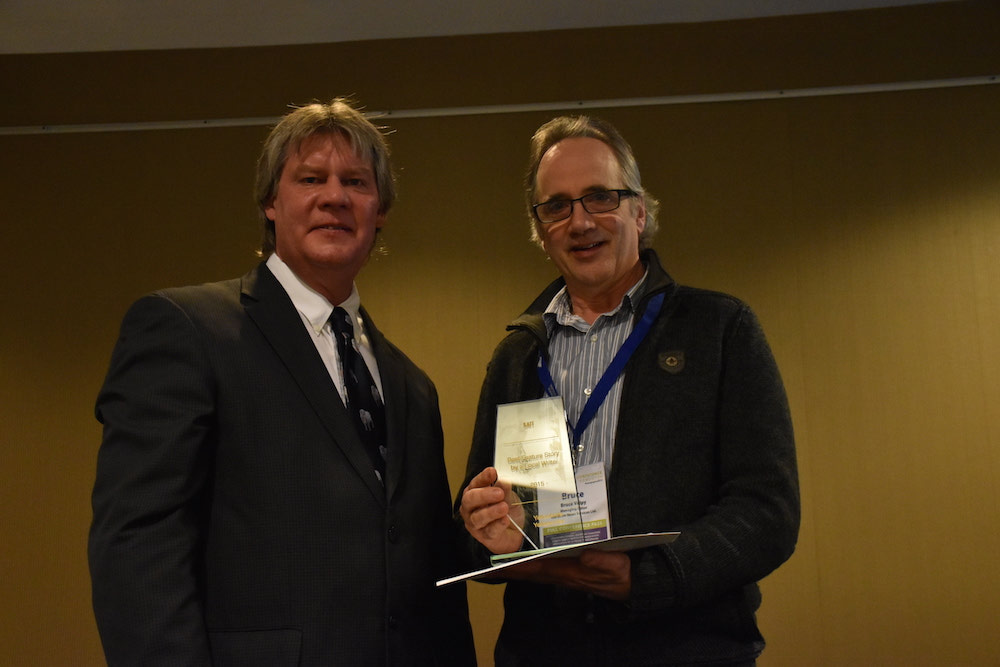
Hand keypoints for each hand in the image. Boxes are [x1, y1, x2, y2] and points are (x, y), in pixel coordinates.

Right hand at [459, 467, 526, 554]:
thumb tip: (504, 480)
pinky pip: (489, 531)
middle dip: (484, 495)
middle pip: (470, 499)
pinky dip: (498, 525)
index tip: (492, 472)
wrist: (514, 532)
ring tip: (504, 507)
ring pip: (477, 517)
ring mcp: (475, 523)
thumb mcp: (508, 496)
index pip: (475, 483)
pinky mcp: (484, 536)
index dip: (483, 477)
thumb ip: (505, 489)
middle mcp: (471, 508)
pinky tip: (505, 520)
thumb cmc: (506, 511)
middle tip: (499, 493)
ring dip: (491, 511)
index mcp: (475, 493)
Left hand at [503, 549, 631, 600]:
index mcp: (572, 573)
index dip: (520, 567)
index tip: (501, 565)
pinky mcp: (573, 572)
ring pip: (539, 571)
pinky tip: (529, 560)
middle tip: (492, 565)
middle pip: (534, 571)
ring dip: (521, 568)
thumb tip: (585, 555)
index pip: (540, 569)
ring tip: (503, 562)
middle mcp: (565, 575)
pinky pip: (549, 568)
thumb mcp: (617, 565)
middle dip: (513, 569)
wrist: (633, 584)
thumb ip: (602, 560)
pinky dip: (535, 565)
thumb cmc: (624, 573)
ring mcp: (568, 574)